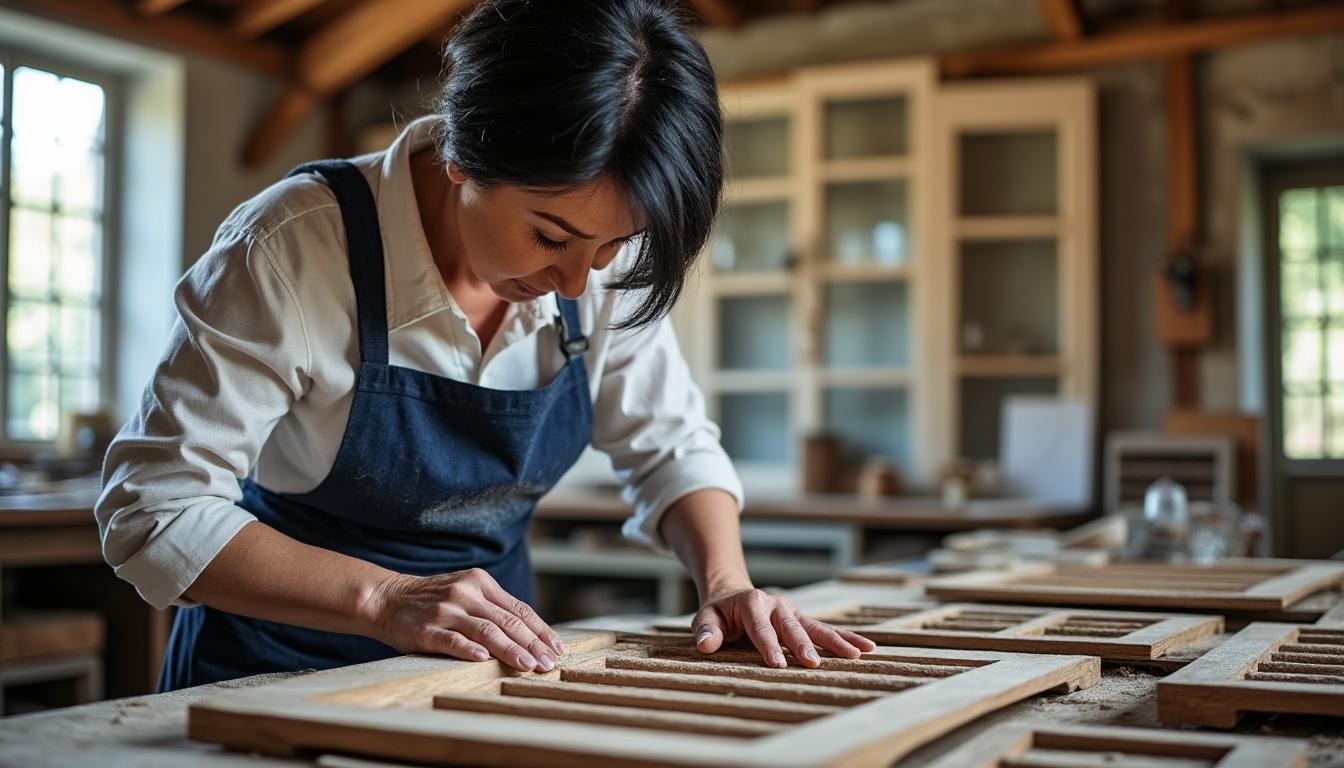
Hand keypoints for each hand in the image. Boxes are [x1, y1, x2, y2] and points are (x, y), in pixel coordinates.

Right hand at [369, 568, 562, 671]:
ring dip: (511, 649)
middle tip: (548, 663)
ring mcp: (446, 610)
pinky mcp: (426, 629)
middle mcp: (466, 592)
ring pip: (487, 630)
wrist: (386, 599)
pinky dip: (470, 650)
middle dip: (533, 644)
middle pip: (508, 620)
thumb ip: (492, 608)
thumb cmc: (432, 601)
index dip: (541, 630)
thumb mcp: (465, 593)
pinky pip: (452, 640)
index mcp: (480, 582)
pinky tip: (484, 660)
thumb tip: (531, 635)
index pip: (519, 609)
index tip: (557, 648)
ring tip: (528, 665)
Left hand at [691, 588, 876, 667]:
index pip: (761, 628)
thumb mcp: (706, 617)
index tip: (778, 664)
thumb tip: (707, 645)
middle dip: (803, 645)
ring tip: (856, 654)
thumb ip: (706, 630)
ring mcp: (793, 612)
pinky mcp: (802, 620)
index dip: (769, 646)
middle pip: (792, 627)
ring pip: (816, 627)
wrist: (733, 595)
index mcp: (752, 603)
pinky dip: (847, 637)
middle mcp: (777, 605)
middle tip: (813, 663)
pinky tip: (867, 647)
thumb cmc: (719, 613)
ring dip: (835, 641)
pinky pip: (827, 629)